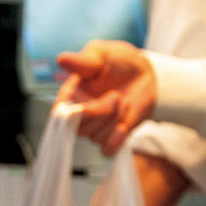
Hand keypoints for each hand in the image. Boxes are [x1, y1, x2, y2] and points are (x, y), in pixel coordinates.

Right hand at [56, 40, 155, 154]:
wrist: (144, 72)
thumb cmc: (117, 61)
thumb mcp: (100, 55)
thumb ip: (83, 61)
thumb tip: (61, 59)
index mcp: (70, 96)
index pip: (62, 115)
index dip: (74, 115)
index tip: (85, 108)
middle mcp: (80, 115)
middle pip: (81, 129)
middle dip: (102, 113)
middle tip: (116, 95)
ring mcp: (96, 127)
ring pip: (97, 138)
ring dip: (115, 121)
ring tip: (124, 101)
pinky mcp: (112, 135)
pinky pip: (107, 150)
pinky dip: (116, 142)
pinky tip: (123, 127)